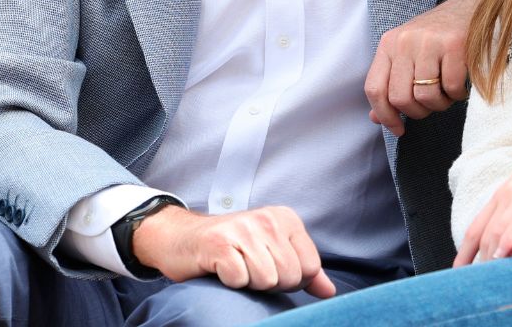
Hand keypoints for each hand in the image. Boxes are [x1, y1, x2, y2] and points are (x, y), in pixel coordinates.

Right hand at [131, 204, 336, 296]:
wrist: (182, 238)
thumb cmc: (232, 249)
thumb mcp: (273, 252)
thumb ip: (304, 270)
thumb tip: (329, 291)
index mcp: (286, 219)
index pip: (310, 267)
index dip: (292, 280)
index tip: (270, 269)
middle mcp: (267, 219)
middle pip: (290, 276)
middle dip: (270, 283)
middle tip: (249, 268)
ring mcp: (243, 230)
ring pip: (267, 280)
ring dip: (249, 283)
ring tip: (236, 267)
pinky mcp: (219, 244)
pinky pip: (240, 280)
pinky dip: (230, 283)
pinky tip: (221, 269)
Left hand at [366, 0, 480, 135]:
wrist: (469, 9)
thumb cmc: (437, 38)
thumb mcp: (407, 55)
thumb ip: (391, 83)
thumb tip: (376, 117)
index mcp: (388, 44)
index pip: (374, 89)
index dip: (385, 115)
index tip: (398, 129)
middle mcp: (404, 41)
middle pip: (400, 98)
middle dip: (418, 112)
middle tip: (431, 107)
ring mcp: (428, 42)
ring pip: (425, 96)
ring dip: (439, 105)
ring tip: (447, 96)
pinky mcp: (454, 44)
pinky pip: (450, 87)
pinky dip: (456, 95)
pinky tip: (460, 87)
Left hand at [454, 109, 511, 274]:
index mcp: (504, 193)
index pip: (477, 227)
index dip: (465, 250)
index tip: (457, 270)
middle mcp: (508, 193)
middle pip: (484, 232)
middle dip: (475, 259)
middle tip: (472, 283)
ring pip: (499, 227)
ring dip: (489, 254)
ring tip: (485, 277)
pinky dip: (510, 237)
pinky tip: (504, 254)